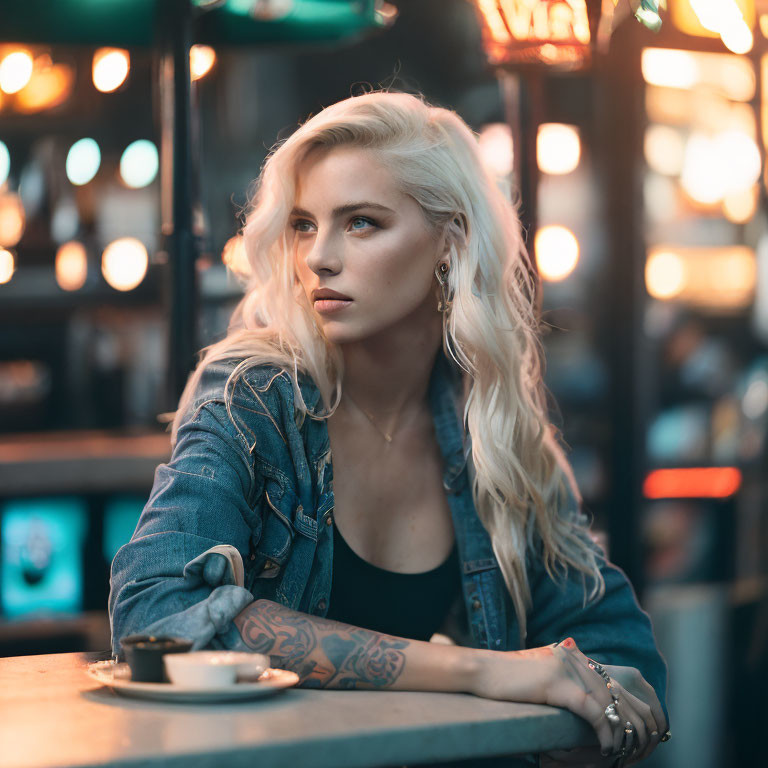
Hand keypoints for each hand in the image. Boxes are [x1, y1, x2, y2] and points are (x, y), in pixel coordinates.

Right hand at [470, 638, 666, 763]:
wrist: (482, 670)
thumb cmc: (506, 680)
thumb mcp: (540, 674)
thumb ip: (562, 678)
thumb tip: (583, 700)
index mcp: (573, 655)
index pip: (615, 682)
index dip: (631, 709)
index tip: (636, 735)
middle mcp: (575, 658)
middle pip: (619, 693)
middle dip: (635, 724)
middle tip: (638, 750)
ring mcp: (567, 669)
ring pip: (610, 704)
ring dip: (622, 733)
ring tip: (622, 754)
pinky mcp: (557, 683)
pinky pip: (593, 712)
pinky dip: (605, 733)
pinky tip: (606, 748)